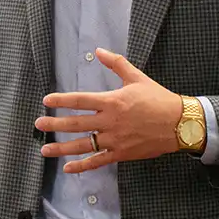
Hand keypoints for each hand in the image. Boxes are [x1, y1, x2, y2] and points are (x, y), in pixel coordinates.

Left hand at [37, 48, 182, 173]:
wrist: (181, 124)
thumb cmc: (158, 99)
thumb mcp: (137, 77)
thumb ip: (116, 63)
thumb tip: (99, 50)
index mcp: (112, 101)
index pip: (81, 100)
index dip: (62, 101)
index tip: (46, 101)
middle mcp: (110, 122)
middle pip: (77, 124)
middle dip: (55, 124)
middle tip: (38, 125)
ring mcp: (115, 140)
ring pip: (83, 145)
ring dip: (62, 148)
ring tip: (45, 150)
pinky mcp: (121, 153)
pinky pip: (98, 161)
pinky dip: (82, 166)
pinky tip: (68, 168)